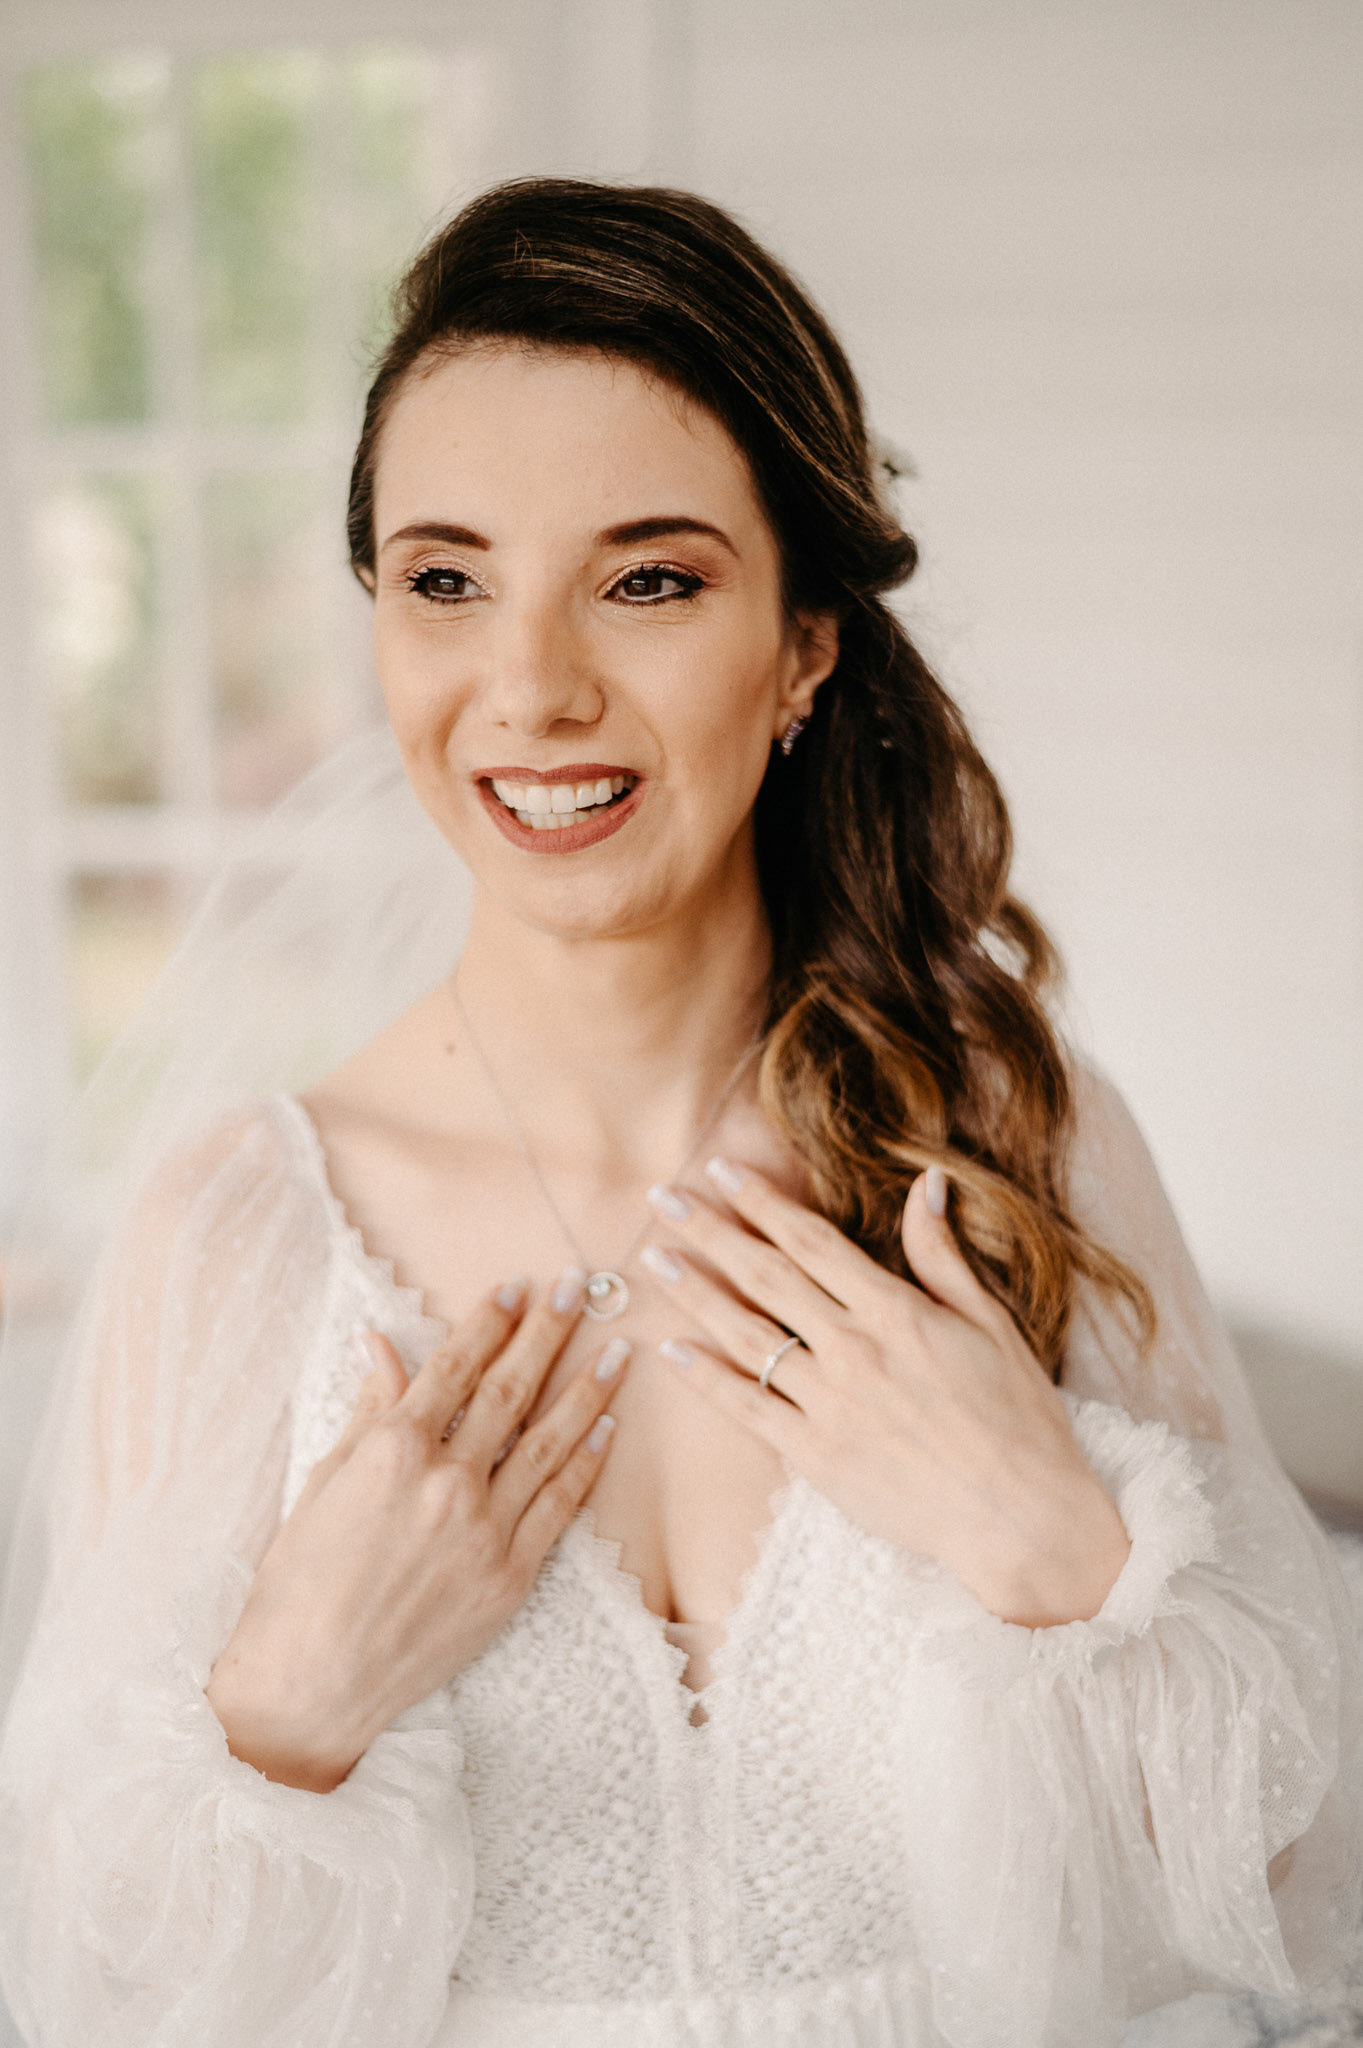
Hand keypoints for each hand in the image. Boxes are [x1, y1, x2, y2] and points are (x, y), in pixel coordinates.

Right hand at [206, 1272, 625, 1790]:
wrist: (311, 1684)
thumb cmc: (299, 1584)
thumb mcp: (324, 1483)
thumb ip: (369, 1413)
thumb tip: (384, 1346)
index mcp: (392, 1451)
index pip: (454, 1365)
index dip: (489, 1320)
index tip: (517, 1284)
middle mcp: (446, 1482)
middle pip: (509, 1390)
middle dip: (547, 1333)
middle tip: (578, 1287)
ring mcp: (484, 1531)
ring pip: (549, 1442)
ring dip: (588, 1388)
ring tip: (618, 1348)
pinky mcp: (509, 1578)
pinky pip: (559, 1508)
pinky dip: (586, 1464)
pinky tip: (607, 1427)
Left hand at [643, 1164, 1130, 1627]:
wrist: (1019, 1514)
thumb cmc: (1017, 1417)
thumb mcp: (990, 1323)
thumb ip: (942, 1255)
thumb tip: (927, 1183)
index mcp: (896, 1312)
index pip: (812, 1241)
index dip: (762, 1201)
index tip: (721, 1170)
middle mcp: (855, 1350)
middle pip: (765, 1277)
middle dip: (709, 1232)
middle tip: (662, 1197)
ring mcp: (830, 1404)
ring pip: (745, 1336)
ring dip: (694, 1294)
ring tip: (652, 1260)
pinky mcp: (815, 1456)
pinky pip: (746, 1409)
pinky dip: (704, 1378)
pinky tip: (669, 1349)